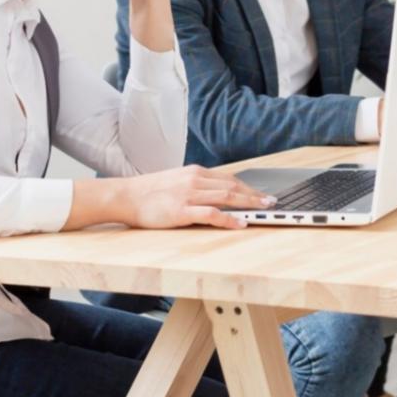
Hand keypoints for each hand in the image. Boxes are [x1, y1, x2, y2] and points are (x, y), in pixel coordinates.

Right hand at [125, 165, 276, 229]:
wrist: (125, 196)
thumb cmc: (149, 192)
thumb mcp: (177, 181)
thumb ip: (196, 185)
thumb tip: (216, 192)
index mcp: (195, 173)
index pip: (229, 179)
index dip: (248, 187)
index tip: (262, 194)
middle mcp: (195, 180)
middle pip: (233, 187)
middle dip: (255, 195)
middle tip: (271, 202)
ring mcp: (188, 195)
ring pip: (226, 197)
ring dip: (248, 204)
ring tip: (263, 210)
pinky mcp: (181, 211)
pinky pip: (211, 214)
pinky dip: (229, 218)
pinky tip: (240, 223)